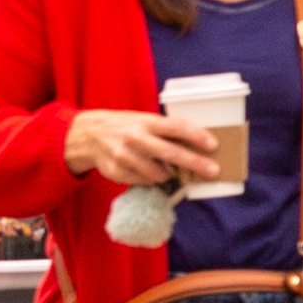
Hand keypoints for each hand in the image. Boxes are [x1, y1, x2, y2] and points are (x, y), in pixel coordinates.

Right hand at [65, 106, 224, 192]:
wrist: (89, 134)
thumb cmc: (126, 126)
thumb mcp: (144, 120)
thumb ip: (166, 130)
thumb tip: (197, 144)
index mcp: (146, 121)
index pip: (175, 127)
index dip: (196, 135)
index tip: (213, 145)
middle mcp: (135, 137)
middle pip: (170, 153)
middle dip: (194, 163)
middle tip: (213, 171)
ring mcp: (124, 155)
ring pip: (157, 173)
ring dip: (169, 175)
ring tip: (170, 173)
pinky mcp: (116, 170)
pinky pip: (142, 181)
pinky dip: (151, 180)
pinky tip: (149, 174)